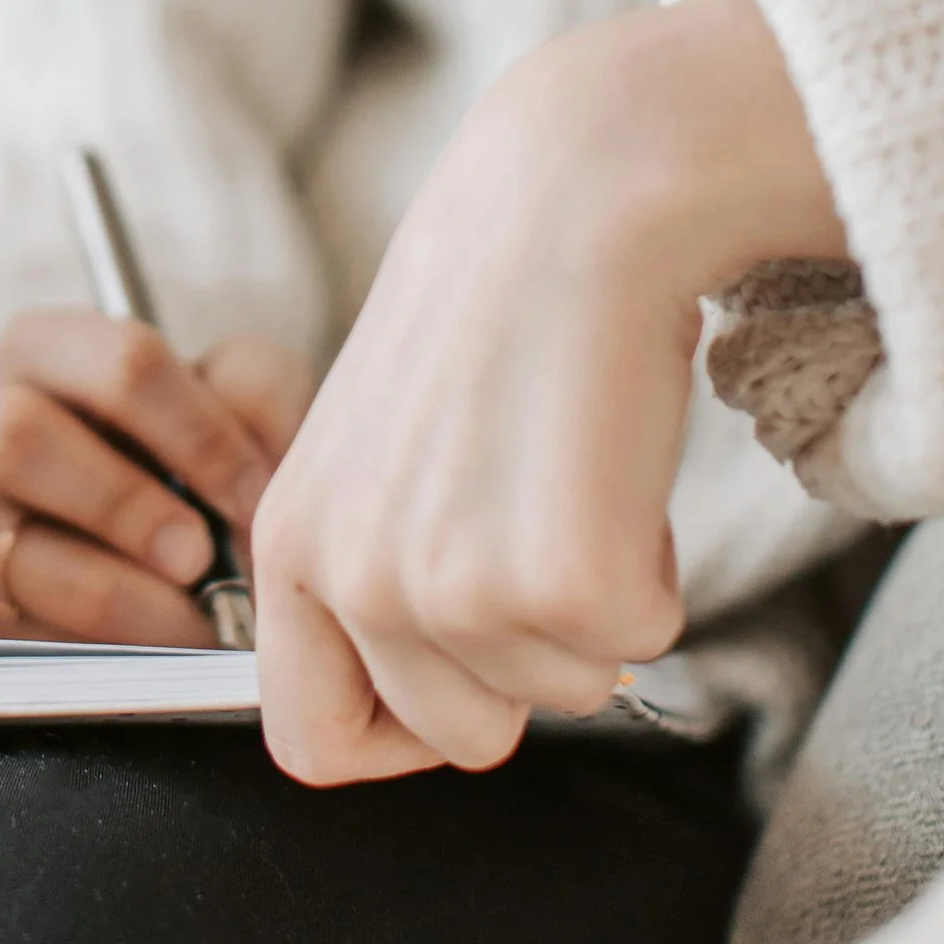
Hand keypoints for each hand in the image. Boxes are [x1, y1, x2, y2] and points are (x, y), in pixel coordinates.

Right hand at [0, 312, 311, 645]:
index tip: (253, 496)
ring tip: (192, 622)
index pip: (121, 361)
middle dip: (124, 504)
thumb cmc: (200, 461)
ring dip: (122, 596)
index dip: (199, 432)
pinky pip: (20, 639)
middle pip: (16, 435)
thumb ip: (255, 393)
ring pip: (16, 554)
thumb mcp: (241, 405)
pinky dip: (101, 655)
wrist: (173, 563)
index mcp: (44, 349)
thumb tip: (247, 455)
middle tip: (198, 557)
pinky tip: (152, 655)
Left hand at [249, 0, 847, 783]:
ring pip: (562, 695)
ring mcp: (450, 586)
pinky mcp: (559, 580)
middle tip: (537, 528)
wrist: (567, 202)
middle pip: (462, 737)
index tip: (463, 678)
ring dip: (593, 603)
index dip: (400, 734)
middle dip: (525, 661)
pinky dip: (654, 570)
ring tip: (569, 470)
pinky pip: (641, 645)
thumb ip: (380, 571)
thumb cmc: (491, 318)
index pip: (309, 741)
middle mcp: (352, 576)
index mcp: (290, 542)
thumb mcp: (379, 451)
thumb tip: (442, 707)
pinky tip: (615, 464)